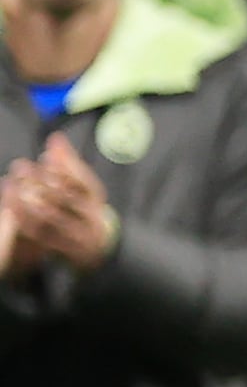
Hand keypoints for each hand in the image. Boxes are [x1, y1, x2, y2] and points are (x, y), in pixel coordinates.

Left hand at [6, 142, 115, 271]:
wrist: (97, 248)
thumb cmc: (83, 208)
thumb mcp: (82, 185)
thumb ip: (68, 162)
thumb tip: (55, 137)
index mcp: (96, 200)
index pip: (84, 183)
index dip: (63, 170)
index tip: (43, 157)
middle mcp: (90, 218)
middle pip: (66, 199)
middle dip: (41, 181)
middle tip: (20, 166)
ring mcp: (77, 236)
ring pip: (50, 217)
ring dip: (27, 200)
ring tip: (10, 183)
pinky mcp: (60, 248)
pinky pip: (38, 234)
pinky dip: (22, 218)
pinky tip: (9, 204)